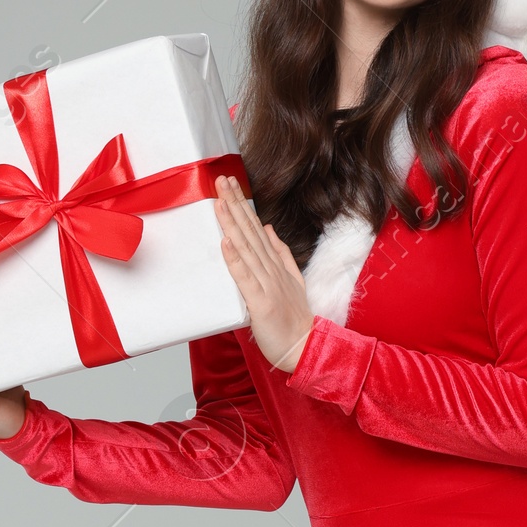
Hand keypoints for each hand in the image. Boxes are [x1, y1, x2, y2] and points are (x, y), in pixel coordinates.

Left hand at [213, 176, 313, 372]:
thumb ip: (280, 253)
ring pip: (247, 248)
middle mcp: (271, 269)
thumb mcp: (292, 280)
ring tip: (220, 202)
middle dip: (235, 204)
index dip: (243, 205)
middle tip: (221, 180)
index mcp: (276, 264)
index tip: (230, 184)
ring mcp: (267, 284)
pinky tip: (226, 241)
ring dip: (232, 224)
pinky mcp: (262, 302)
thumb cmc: (294, 319)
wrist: (306, 347)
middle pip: (250, 232)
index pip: (256, 228)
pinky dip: (235, 259)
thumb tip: (268, 228)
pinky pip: (246, 278)